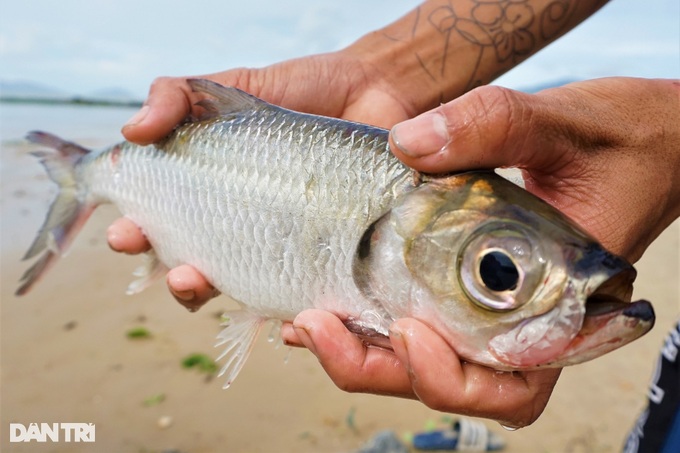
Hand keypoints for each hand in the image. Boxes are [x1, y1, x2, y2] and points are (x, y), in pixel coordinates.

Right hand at [109, 50, 417, 307]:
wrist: (373, 90)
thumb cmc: (298, 91)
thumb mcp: (233, 84)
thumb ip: (177, 97)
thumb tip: (130, 131)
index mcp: (210, 195)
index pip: (160, 227)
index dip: (135, 236)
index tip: (124, 231)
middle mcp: (242, 230)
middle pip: (196, 272)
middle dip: (175, 278)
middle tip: (177, 270)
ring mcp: (285, 249)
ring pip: (244, 294)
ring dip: (222, 300)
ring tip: (207, 284)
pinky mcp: (331, 261)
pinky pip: (311, 300)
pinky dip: (295, 319)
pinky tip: (288, 320)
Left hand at [281, 77, 679, 425]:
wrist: (643, 137)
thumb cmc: (622, 140)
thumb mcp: (562, 124)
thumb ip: (494, 126)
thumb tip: (407, 143)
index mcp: (563, 308)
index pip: (509, 382)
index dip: (451, 379)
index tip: (407, 332)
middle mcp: (522, 319)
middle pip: (449, 382)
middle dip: (378, 368)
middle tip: (317, 327)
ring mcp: (490, 304)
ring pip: (423, 359)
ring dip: (363, 352)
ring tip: (307, 319)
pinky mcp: (465, 280)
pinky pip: (416, 317)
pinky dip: (368, 321)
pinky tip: (323, 298)